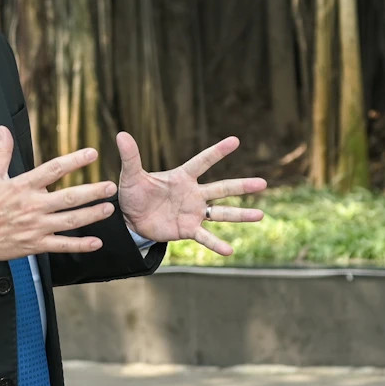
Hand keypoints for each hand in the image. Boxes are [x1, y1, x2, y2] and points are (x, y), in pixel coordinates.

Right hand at [0, 129, 115, 263]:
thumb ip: (1, 152)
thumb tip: (3, 130)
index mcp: (22, 186)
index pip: (53, 170)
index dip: (74, 161)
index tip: (92, 154)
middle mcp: (32, 206)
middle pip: (68, 197)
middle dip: (92, 191)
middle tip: (110, 186)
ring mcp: (36, 227)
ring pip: (70, 221)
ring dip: (91, 215)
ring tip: (108, 208)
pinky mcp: (36, 244)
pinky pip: (61, 245)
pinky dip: (79, 245)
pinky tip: (95, 242)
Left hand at [113, 132, 267, 254]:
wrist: (130, 219)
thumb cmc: (133, 193)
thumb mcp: (131, 176)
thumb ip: (131, 157)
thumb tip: (121, 134)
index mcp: (182, 177)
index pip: (203, 162)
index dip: (218, 152)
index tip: (235, 140)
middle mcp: (193, 194)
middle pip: (222, 189)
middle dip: (242, 186)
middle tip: (263, 183)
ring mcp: (193, 213)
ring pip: (221, 213)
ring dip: (240, 215)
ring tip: (260, 215)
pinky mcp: (188, 230)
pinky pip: (205, 237)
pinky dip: (216, 244)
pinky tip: (230, 251)